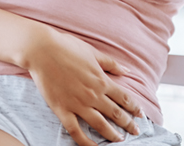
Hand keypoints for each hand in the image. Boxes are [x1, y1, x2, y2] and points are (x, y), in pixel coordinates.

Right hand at [23, 28, 142, 145]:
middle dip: (128, 124)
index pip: (124, 98)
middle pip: (115, 113)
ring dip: (112, 134)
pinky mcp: (62, 110)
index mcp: (101, 80)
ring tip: (120, 140)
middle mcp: (93, 95)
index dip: (134, 108)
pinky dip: (85, 142)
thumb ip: (111, 64)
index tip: (141, 114)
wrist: (42, 50)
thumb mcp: (93, 53)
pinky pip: (76, 130)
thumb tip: (127, 72)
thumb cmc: (67, 47)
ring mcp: (78, 104)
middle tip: (136, 131)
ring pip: (100, 124)